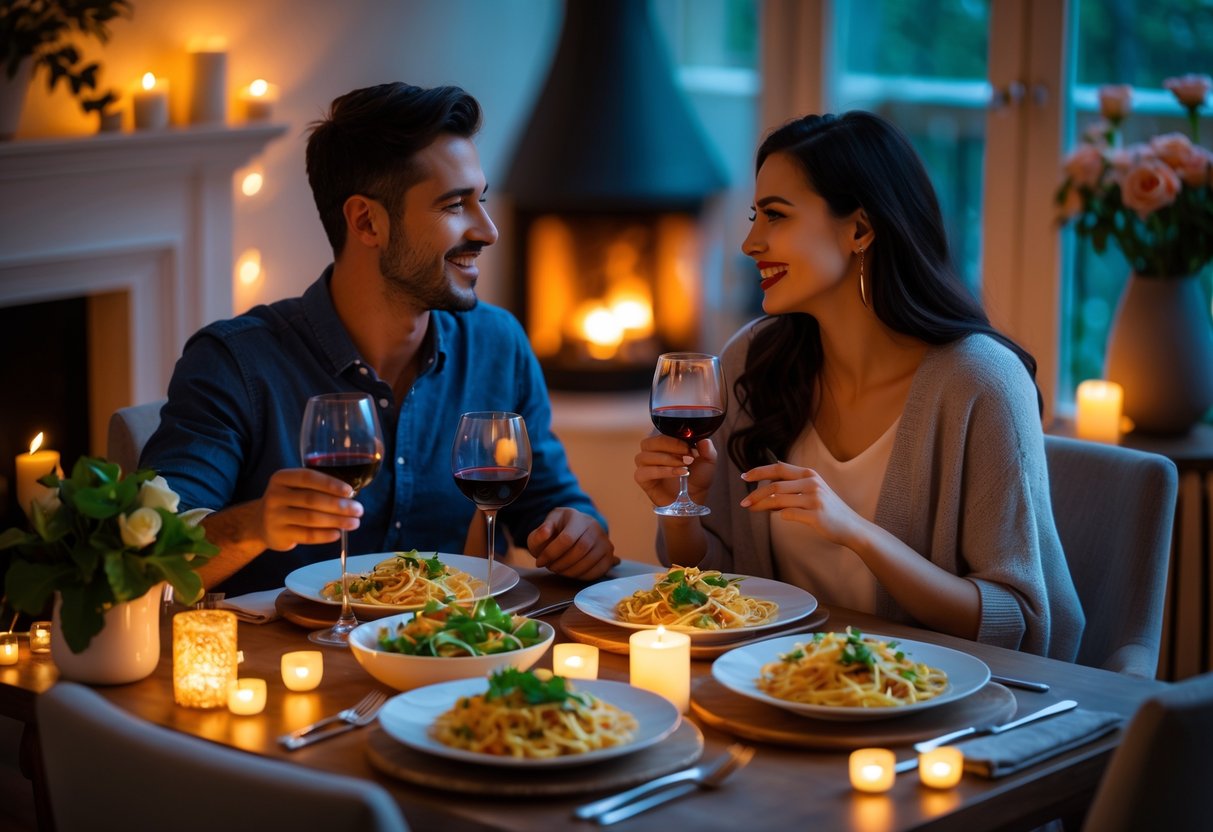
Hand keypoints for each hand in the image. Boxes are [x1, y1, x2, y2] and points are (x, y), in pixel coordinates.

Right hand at [255, 468, 363, 550]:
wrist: (261, 523)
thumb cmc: (289, 501)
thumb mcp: (295, 488)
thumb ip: (317, 487)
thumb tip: (350, 495)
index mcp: (282, 478)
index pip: (308, 477)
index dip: (330, 484)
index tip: (349, 491)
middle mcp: (275, 495)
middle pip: (312, 499)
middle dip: (339, 505)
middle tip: (358, 510)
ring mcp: (275, 516)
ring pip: (311, 518)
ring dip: (336, 521)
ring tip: (354, 523)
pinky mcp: (278, 535)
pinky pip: (306, 535)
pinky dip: (325, 535)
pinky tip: (338, 534)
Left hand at [527, 508, 617, 578]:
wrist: (574, 533)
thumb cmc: (556, 534)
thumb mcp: (543, 530)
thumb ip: (539, 533)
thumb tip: (545, 532)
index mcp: (575, 517)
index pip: (567, 538)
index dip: (551, 553)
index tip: (540, 562)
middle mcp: (594, 526)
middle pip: (580, 550)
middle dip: (562, 564)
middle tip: (551, 568)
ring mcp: (604, 540)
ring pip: (590, 561)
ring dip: (571, 571)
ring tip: (559, 570)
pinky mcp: (608, 554)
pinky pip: (599, 570)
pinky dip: (582, 576)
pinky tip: (571, 573)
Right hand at [633, 435, 716, 507]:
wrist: (693, 499)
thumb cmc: (697, 478)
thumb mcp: (708, 462)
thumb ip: (708, 449)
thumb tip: (704, 439)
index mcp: (665, 444)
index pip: (662, 434)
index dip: (675, 439)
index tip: (690, 447)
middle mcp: (651, 452)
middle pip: (649, 442)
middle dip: (669, 447)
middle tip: (686, 456)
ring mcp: (645, 466)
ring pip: (645, 456)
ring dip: (666, 460)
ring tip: (683, 467)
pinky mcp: (642, 479)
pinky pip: (643, 472)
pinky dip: (660, 471)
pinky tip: (676, 474)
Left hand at [739, 460, 863, 546]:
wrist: (851, 527)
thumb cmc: (828, 510)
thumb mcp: (813, 490)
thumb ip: (793, 486)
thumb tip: (767, 487)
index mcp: (809, 474)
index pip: (779, 468)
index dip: (760, 471)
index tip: (744, 476)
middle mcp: (811, 483)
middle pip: (775, 485)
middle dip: (756, 493)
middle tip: (743, 502)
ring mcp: (814, 499)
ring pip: (778, 499)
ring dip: (761, 505)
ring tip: (751, 509)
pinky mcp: (816, 515)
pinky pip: (789, 514)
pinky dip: (779, 515)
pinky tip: (776, 517)